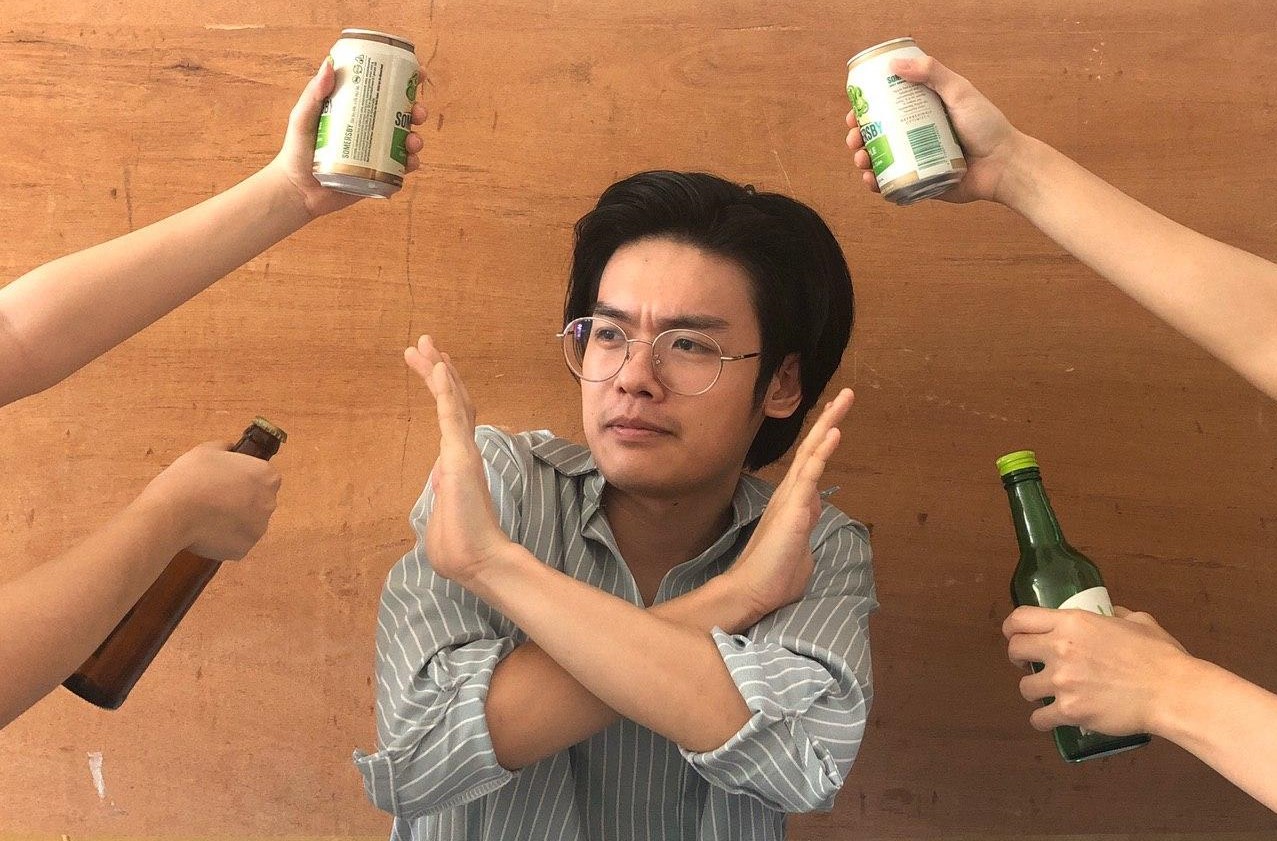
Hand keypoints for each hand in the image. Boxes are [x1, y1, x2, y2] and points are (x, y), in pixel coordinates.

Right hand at [137, 441, 281, 559]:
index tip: (226, 481)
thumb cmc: (189, 477)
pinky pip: (235, 542)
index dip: (244, 479)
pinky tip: (205, 532)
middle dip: (241, 501)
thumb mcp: (207, 450)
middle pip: (258, 502)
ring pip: (247, 524)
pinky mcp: (244, 549)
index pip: (264, 478)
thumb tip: (230, 449)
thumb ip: (225, 449)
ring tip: (206, 516)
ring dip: (233, 521)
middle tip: (213, 499)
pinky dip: (223, 540)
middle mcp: (269, 503)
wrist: (171, 513)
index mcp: (267, 477)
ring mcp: (258, 529)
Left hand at [266, 56, 428, 218]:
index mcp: (355, 110)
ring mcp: (375, 153)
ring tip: (412, 142)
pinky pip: (401, 169)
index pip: (382, 90)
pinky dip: (410, 164)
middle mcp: (369, 129)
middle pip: (401, 115)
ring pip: (405, 142)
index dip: (405, 80)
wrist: (298, 191)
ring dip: (416, 139)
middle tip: (418, 112)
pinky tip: (410, 162)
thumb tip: (329, 64)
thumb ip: (314, 93)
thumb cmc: (297, 152)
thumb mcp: (302, 118)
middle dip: (417, 111)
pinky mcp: (378, 175)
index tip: (418, 73)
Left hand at [404, 335, 516, 585]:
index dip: (445, 390)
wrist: (477, 562)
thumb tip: (437, 487)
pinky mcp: (461, 456)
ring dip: (438, 370)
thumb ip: (440, 498)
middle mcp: (464, 452)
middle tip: (426, 343)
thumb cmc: (460, 547)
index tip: (434, 367)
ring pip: (453, 400)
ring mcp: (463, 452)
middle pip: (455, 401)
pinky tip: (438, 366)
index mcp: (459, 464)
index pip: (453, 418)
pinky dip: (445, 389)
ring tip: (424, 343)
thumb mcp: (441, 516)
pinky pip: (451, 415)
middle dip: (439, 370)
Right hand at [726, 388, 854, 619]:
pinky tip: (835, 431)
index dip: (823, 443)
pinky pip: (811, 472)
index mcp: (793, 504)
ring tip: (845, 397)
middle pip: (812, 449)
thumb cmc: (774, 578)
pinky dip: (823, 450)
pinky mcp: (794, 506)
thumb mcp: (800, 552)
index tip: (835, 424)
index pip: (811, 466)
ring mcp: (791, 497)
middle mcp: (790, 494)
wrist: (752, 592)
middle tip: (845, 395)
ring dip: (830, 423)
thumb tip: (810, 522)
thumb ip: (806, 533)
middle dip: (829, 420)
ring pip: (812, 452)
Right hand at [845, 56, 1026, 203]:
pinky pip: (893, 185)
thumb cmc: (987, 126)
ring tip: (862, 161)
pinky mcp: (921, 183)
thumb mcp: (960, 92)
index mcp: (921, 114)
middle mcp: (916, 137)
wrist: (1004, 165)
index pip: (885, 111)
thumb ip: (932, 74)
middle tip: (854, 140)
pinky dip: (878, 184)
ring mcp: (917, 161)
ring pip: (881, 162)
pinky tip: (872, 181)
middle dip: (858, 139)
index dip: (864, 112)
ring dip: (864, 161)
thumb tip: (894, 64)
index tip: (854, 113)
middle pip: (877, 137)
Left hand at [1003, 604, 1191, 735]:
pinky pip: (1039, 718)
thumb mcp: (1137, 621)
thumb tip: (1111, 612)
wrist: (1172, 692)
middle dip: (1019, 658)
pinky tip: (1051, 719)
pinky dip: (1042, 720)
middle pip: (1015, 650)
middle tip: (1032, 665)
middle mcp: (1060, 648)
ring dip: (1034, 691)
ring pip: (1024, 687)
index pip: (1021, 619)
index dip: (1012, 627)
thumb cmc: (1159, 656)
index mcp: (1073, 623)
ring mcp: (1062, 681)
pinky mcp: (1069, 710)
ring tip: (1049, 694)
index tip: (1014, 635)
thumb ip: (1116, 614)